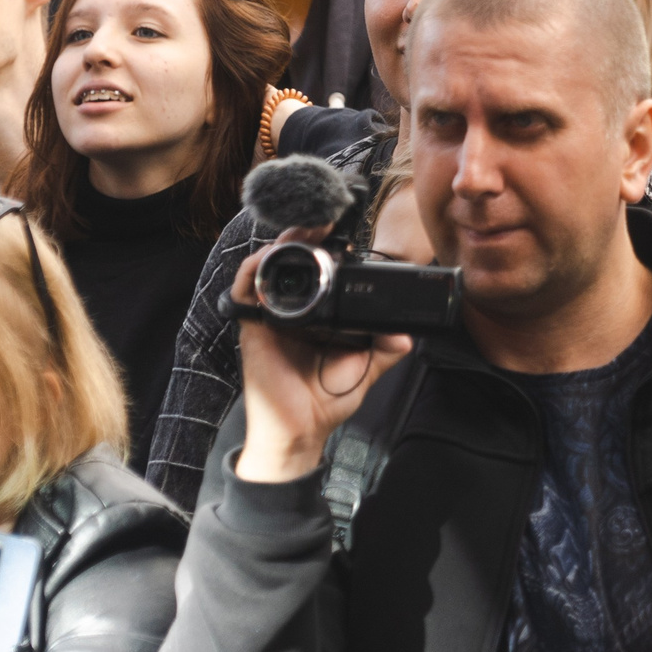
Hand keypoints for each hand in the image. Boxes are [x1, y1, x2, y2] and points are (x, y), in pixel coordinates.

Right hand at [231, 225, 415, 483]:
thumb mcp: (364, 369)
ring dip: (281, 246)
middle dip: (303, 236)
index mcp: (316, 315)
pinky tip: (269, 260)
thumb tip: (406, 335)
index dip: (324, 248)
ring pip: (267, 269)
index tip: (341, 228)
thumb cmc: (326, 400)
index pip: (317, 272)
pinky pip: (244, 292)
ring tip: (302, 232)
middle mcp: (292, 312)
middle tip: (323, 221)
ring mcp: (270, 318)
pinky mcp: (252, 329)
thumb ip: (385, 349)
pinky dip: (254, 271)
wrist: (301, 431)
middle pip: (290, 262)